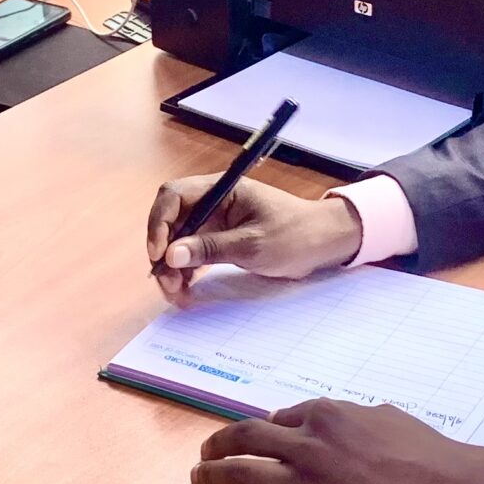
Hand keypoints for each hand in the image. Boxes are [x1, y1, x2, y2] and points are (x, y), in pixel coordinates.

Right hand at [146, 174, 362, 304]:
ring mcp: (216, 221)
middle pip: (172, 221)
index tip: (160, 254)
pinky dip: (187, 271)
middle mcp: (213, 202)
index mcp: (221, 190)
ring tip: (176, 293)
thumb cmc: (295, 236)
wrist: (325, 243)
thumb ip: (211, 249)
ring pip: (179, 240)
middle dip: (163, 252)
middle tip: (166, 283)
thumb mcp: (252, 245)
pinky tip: (186, 290)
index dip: (159, 223)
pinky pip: (194, 252)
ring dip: (172, 266)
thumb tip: (171, 255)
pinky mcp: (220, 239)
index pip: (174, 196)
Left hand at [191, 399, 483, 483]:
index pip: (279, 417)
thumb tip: (336, 423)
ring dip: (213, 475)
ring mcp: (305, 481)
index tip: (258, 437)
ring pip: (241, 474)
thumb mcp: (384, 415)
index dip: (266, 428)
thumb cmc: (425, 451)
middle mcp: (306, 442)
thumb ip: (351, 417)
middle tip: (205, 452)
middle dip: (218, 444)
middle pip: (245, 438)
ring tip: (199, 478)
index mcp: (325, 413)